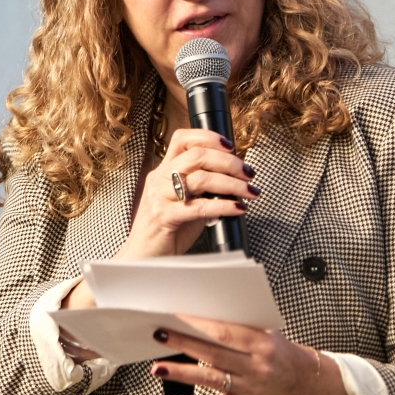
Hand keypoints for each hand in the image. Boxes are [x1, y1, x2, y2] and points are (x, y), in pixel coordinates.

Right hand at [122, 127, 256, 258]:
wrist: (144, 257)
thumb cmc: (167, 231)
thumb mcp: (185, 202)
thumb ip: (203, 189)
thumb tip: (234, 180)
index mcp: (163, 170)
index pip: (183, 139)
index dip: (208, 137)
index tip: (231, 147)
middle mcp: (159, 178)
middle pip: (198, 155)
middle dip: (230, 162)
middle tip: (249, 173)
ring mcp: (160, 196)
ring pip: (201, 179)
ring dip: (232, 184)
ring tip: (250, 191)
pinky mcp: (164, 216)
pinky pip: (200, 207)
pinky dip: (224, 206)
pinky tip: (238, 208)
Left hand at [149, 317, 357, 394]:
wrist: (298, 379)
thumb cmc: (277, 349)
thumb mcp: (267, 331)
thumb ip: (242, 324)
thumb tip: (204, 314)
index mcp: (262, 343)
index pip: (226, 332)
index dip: (200, 324)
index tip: (178, 315)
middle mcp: (256, 366)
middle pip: (214, 354)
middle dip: (184, 343)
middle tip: (160, 334)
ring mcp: (249, 386)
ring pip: (211, 379)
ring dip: (182, 373)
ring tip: (158, 367)